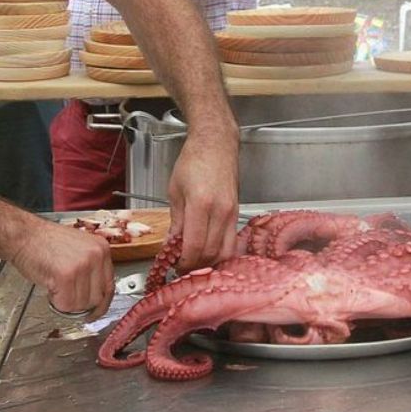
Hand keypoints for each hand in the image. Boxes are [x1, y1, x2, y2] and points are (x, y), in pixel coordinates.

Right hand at [10, 219, 113, 320]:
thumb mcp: (78, 249)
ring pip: (81, 303)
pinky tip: (50, 288)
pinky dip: (56, 302)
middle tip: (66, 296)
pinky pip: (66, 303)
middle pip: (97, 297)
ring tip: (56, 286)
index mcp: (101, 248)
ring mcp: (82, 265)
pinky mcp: (66, 275)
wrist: (24, 234)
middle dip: (80, 304)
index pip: (109, 285)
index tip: (95, 311)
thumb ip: (91, 268)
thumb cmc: (44, 242)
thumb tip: (95, 295)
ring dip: (66, 302)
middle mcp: (96, 255)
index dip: (101, 303)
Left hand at [167, 131, 239, 271]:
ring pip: (226, 252)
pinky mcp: (237, 214)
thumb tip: (172, 246)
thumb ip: (176, 222)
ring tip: (196, 261)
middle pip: (211, 254)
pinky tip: (209, 252)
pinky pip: (232, 242)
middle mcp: (220, 211)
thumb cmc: (193, 161)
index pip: (195, 246)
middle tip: (182, 267)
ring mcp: (232, 213)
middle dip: (195, 265)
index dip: (184, 262)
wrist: (216, 145)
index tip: (174, 265)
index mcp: (200, 204)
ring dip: (210, 263)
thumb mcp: (175, 191)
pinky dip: (221, 253)